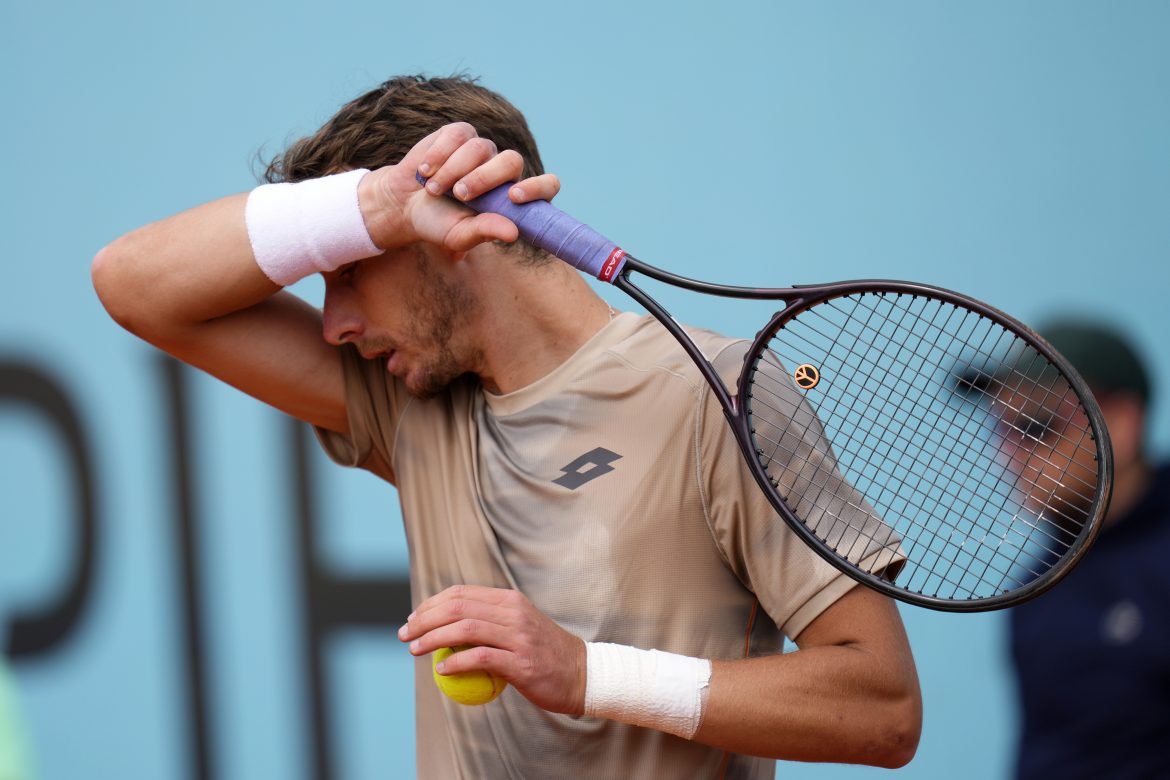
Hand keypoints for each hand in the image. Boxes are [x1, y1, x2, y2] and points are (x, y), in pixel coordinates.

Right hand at [358, 122, 560, 253]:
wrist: (405, 204)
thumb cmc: (439, 224)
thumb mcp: (459, 234)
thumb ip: (485, 231)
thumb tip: (514, 233)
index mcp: (512, 198)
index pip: (546, 185)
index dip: (538, 187)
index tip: (514, 196)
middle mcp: (502, 171)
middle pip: (511, 161)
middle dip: (484, 178)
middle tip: (460, 195)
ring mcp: (482, 150)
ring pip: (479, 148)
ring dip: (453, 170)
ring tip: (433, 190)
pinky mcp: (460, 134)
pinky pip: (458, 135)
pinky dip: (439, 154)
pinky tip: (425, 171)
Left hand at [397, 584, 585, 714]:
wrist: (583, 674)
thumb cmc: (545, 654)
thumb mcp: (518, 627)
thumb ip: (489, 622)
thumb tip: (446, 628)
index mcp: (509, 600)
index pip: (461, 593)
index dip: (431, 604)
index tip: (412, 619)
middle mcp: (513, 612)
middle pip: (457, 607)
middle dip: (423, 619)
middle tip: (404, 635)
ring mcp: (518, 636)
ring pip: (465, 629)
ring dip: (432, 638)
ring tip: (415, 650)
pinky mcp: (522, 662)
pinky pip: (481, 658)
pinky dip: (456, 661)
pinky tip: (441, 669)